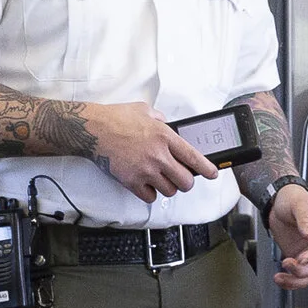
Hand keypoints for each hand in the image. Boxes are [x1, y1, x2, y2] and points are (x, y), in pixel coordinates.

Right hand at [78, 101, 218, 201]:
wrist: (94, 130)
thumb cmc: (117, 118)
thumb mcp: (145, 110)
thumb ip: (160, 119)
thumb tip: (167, 124)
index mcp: (165, 137)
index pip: (194, 158)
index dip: (207, 168)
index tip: (213, 174)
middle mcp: (158, 156)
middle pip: (185, 181)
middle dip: (186, 182)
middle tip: (181, 178)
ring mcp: (145, 170)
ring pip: (169, 191)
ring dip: (168, 187)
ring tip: (160, 179)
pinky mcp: (132, 181)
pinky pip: (149, 197)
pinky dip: (150, 193)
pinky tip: (146, 185)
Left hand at [266, 185, 307, 289]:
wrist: (280, 203)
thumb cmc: (293, 199)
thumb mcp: (300, 204)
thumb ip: (306, 219)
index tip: (301, 259)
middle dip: (304, 270)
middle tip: (287, 263)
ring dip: (296, 281)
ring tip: (280, 277)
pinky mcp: (300, 259)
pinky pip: (300, 276)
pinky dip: (290, 282)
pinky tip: (280, 280)